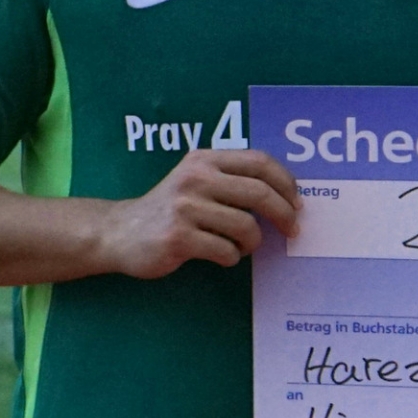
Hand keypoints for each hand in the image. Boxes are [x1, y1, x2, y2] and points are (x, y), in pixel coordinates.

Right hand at [95, 149, 301, 278]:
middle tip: (293, 230)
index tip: (298, 202)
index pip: (259, 162)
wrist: (119, 233)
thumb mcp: (196, 180)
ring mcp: (185, 207)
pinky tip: (221, 256)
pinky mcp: (178, 237)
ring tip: (242, 246)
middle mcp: (195, 178)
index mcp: (205, 160)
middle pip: (259, 193)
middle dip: (285, 214)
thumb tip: (288, 195)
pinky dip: (231, 257)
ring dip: (253, 242)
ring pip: (246, 226)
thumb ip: (232, 179)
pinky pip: (225, 251)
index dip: (286, 182)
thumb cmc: (170, 209)